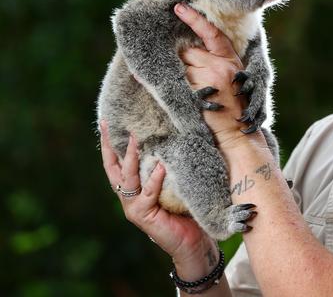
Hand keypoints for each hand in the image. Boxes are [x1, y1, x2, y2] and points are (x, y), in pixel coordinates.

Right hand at [99, 121, 216, 271]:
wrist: (192, 242)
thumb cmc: (185, 211)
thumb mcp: (173, 184)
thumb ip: (167, 167)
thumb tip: (173, 138)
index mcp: (133, 188)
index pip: (116, 163)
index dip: (109, 143)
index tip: (106, 122)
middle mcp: (128, 197)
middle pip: (113, 167)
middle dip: (109, 145)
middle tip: (108, 124)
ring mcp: (133, 207)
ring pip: (127, 177)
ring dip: (130, 156)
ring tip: (134, 137)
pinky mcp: (143, 215)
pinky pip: (148, 192)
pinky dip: (154, 178)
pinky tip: (161, 166)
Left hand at [174, 3, 262, 148]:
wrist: (237, 133)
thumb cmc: (233, 107)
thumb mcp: (233, 79)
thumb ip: (215, 63)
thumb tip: (188, 51)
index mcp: (231, 60)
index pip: (212, 33)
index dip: (194, 19)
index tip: (179, 7)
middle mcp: (221, 66)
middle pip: (188, 52)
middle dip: (183, 62)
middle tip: (192, 78)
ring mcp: (209, 78)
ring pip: (180, 68)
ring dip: (179, 78)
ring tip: (194, 93)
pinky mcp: (197, 92)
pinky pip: (176, 83)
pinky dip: (172, 88)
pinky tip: (183, 98)